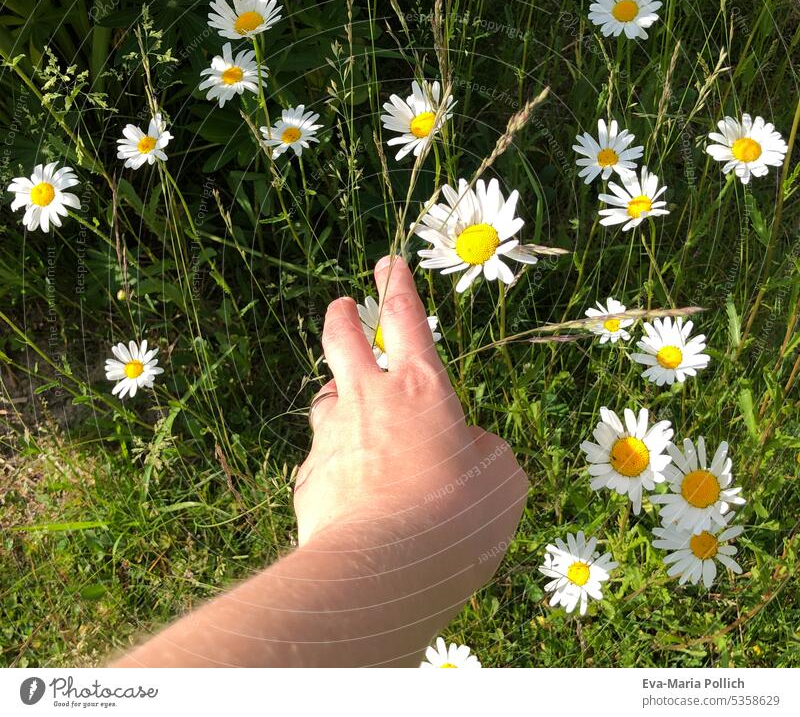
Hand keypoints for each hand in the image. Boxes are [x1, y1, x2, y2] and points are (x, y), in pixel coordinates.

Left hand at [295, 254, 528, 583]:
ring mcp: (331, 437)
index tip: (387, 264)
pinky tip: (349, 494)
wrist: (387, 569)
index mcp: (421, 389)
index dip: (397, 286)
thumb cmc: (459, 517)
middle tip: (341, 306)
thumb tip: (462, 446)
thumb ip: (481, 448)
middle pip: (343, 339)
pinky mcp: (308, 478)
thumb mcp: (500, 477)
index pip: (406, 319)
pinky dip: (334, 464)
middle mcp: (369, 401)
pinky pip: (320, 460)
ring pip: (325, 398)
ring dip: (336, 394)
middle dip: (343, 316)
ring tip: (346, 406)